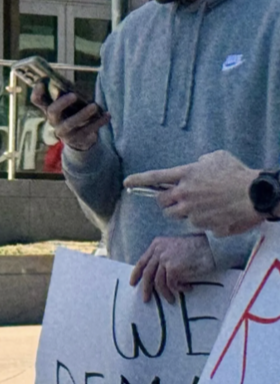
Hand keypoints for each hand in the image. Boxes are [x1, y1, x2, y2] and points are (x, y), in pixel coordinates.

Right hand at [29, 82, 109, 151]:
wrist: (80, 139)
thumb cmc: (74, 114)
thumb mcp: (69, 105)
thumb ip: (68, 94)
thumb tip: (71, 83)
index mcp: (50, 109)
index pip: (37, 100)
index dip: (37, 92)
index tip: (42, 82)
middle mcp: (54, 120)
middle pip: (52, 111)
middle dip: (61, 103)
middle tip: (74, 95)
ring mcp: (64, 131)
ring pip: (70, 123)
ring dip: (82, 114)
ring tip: (94, 106)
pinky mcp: (77, 138)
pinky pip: (88, 130)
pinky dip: (99, 121)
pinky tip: (107, 115)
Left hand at [124, 151, 261, 236]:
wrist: (257, 195)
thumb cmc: (239, 174)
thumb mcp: (217, 158)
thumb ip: (200, 163)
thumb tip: (196, 167)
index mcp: (186, 175)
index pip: (154, 178)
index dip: (138, 180)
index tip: (126, 183)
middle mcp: (185, 194)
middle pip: (162, 203)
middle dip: (167, 202)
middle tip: (180, 199)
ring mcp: (192, 212)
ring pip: (176, 216)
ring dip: (183, 212)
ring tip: (202, 205)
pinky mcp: (203, 225)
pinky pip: (197, 225)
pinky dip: (204, 220)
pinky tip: (217, 214)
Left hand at [129, 235, 215, 303]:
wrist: (212, 247)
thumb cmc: (198, 248)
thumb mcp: (175, 248)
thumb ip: (164, 256)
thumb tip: (156, 275)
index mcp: (157, 244)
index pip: (142, 261)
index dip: (136, 273)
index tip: (132, 283)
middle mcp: (158, 251)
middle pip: (147, 273)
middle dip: (146, 288)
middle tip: (145, 299)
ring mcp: (165, 259)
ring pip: (158, 282)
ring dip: (165, 293)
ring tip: (171, 300)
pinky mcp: (173, 268)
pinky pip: (172, 285)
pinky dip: (179, 289)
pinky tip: (188, 289)